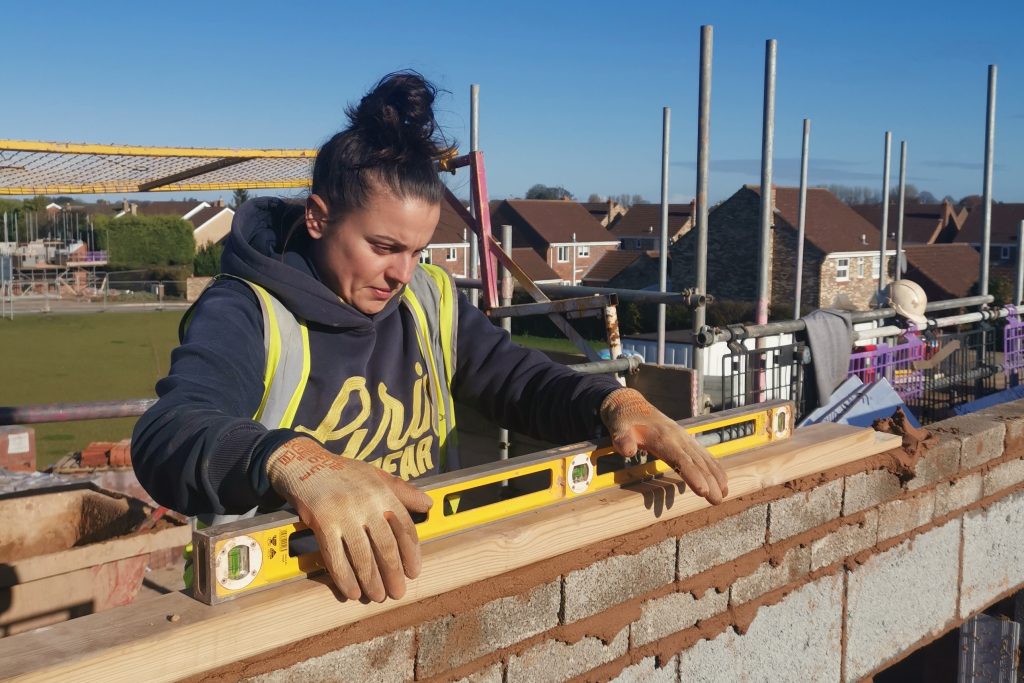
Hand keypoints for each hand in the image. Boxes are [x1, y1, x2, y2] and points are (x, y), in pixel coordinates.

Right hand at [266, 438, 432, 601]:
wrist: (304, 464)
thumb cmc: (343, 472)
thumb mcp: (376, 474)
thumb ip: (402, 490)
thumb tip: (428, 504)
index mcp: (382, 492)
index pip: (404, 528)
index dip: (411, 554)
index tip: (414, 572)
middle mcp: (366, 503)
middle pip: (385, 546)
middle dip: (393, 574)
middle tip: (397, 593)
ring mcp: (343, 513)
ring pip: (362, 556)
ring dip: (371, 581)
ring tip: (377, 596)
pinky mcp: (322, 522)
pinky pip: (335, 557)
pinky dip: (344, 577)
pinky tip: (351, 591)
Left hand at [600, 388, 727, 503]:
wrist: (630, 403)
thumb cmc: (624, 419)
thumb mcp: (618, 428)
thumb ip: (622, 439)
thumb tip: (627, 451)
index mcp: (663, 437)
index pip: (681, 459)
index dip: (693, 475)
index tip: (703, 490)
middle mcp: (678, 437)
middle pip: (697, 462)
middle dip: (710, 481)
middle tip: (718, 500)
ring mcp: (684, 438)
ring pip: (704, 458)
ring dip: (716, 475)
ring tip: (725, 492)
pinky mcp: (685, 439)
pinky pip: (703, 454)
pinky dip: (715, 466)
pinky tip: (722, 478)